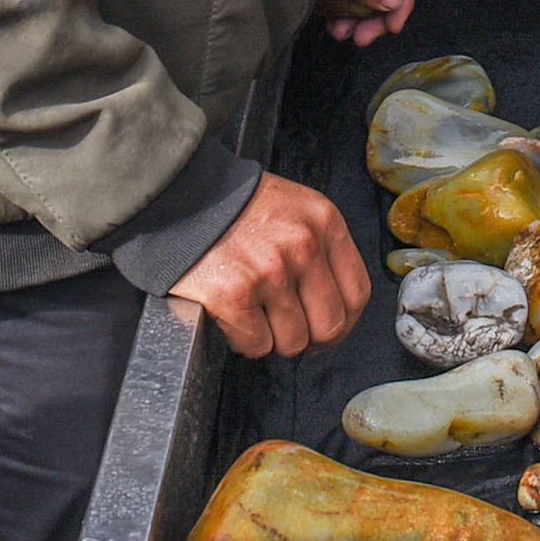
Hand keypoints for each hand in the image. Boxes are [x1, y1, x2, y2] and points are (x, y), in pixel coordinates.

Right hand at [169, 172, 368, 358]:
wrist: (182, 195)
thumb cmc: (235, 205)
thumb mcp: (294, 209)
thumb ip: (319, 248)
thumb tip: (333, 304)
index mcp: (324, 222)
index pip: (357, 293)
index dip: (345, 322)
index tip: (329, 329)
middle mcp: (303, 246)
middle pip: (330, 325)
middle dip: (310, 338)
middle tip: (290, 331)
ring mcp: (269, 272)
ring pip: (293, 341)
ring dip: (273, 338)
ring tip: (254, 314)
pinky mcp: (234, 295)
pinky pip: (256, 344)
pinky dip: (243, 340)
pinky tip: (233, 316)